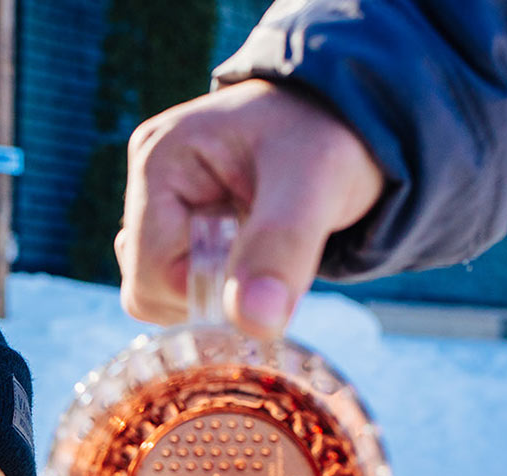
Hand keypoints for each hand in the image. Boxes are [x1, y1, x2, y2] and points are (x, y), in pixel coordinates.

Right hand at [117, 80, 384, 335]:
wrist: (359, 120)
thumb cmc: (335, 133)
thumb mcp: (316, 183)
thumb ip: (282, 249)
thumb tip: (254, 324)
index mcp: (158, 162)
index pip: (148, 272)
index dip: (206, 293)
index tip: (266, 276)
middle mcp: (148, 184)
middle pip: (148, 288)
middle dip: (213, 294)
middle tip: (271, 264)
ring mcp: (161, 208)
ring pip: (164, 296)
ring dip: (221, 295)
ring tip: (268, 252)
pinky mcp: (182, 227)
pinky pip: (184, 287)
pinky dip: (225, 290)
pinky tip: (259, 257)